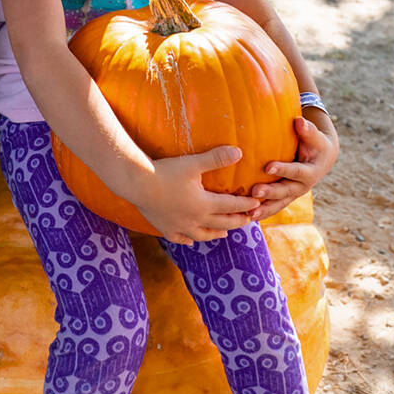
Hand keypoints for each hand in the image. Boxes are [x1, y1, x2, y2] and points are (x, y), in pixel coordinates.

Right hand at [134, 146, 259, 244]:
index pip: (232, 206)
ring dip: (216, 234)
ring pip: (203, 235)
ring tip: (225, 233)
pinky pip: (179, 239)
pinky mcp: (165, 228)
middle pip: (222, 223)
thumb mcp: (192, 163)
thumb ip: (216, 158)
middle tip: (248, 219)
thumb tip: (239, 152)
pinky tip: (190, 240)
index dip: (246, 204)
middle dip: (237, 221)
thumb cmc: (165, 171)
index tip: (257, 203)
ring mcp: (179, 226)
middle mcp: (194, 219)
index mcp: (204, 204)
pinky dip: (187, 240)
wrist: (137, 183)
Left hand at [248, 113, 337, 221]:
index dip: (284, 170)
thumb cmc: (314, 143)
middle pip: (285, 191)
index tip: (268, 167)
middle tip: (254, 191)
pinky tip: (245, 217)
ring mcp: (292, 194)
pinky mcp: (284, 198)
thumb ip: (307, 130)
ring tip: (248, 213)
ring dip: (264, 209)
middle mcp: (302, 186)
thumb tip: (299, 121)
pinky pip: (272, 208)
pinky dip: (261, 213)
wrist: (321, 159)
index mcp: (310, 172)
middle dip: (270, 192)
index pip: (296, 171)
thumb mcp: (314, 136)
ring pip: (278, 204)